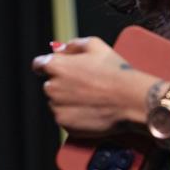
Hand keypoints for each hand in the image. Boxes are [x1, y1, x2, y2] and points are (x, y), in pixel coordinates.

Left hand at [32, 37, 156, 136]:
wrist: (131, 100)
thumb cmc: (116, 72)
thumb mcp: (95, 45)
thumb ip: (72, 45)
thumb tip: (61, 49)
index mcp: (56, 66)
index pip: (39, 65)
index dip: (45, 66)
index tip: (50, 69)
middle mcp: (52, 87)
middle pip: (51, 85)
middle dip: (63, 84)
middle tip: (85, 85)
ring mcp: (57, 107)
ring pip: (57, 103)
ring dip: (68, 101)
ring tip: (91, 98)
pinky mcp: (65, 124)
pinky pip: (65, 118)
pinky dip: (74, 115)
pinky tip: (91, 110)